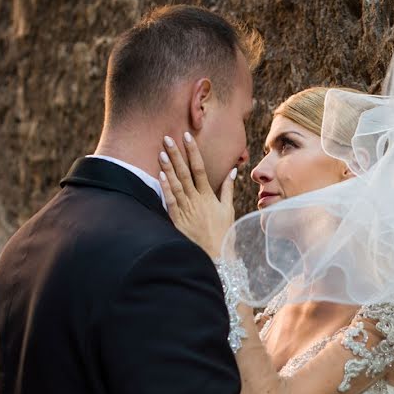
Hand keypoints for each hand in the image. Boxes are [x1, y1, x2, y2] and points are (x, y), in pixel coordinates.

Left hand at [158, 133, 235, 259]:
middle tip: (168, 137)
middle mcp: (196, 200)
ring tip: (161, 152)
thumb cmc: (223, 233)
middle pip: (185, 173)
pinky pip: (170, 201)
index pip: (200, 168)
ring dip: (168, 167)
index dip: (193, 151)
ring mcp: (186, 210)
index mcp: (208, 196)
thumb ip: (227, 189)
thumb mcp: (228, 210)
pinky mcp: (177, 220)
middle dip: (177, 154)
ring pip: (175, 184)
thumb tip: (232, 171)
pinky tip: (160, 175)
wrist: (216, 256)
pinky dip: (165, 188)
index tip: (187, 136)